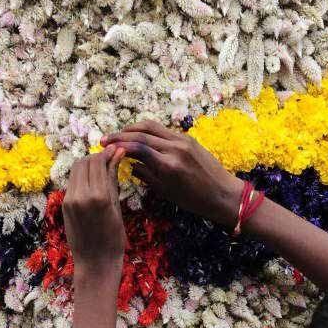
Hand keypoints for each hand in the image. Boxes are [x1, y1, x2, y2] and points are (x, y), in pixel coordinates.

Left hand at [62, 146, 125, 270]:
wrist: (95, 263)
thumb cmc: (114, 240)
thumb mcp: (117, 208)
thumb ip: (113, 179)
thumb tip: (117, 155)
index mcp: (98, 196)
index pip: (98, 162)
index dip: (107, 153)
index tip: (116, 151)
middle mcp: (80, 195)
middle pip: (84, 162)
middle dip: (96, 157)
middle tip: (109, 160)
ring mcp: (69, 200)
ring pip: (76, 170)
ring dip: (88, 166)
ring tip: (101, 171)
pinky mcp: (65, 205)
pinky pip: (73, 183)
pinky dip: (82, 178)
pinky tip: (93, 183)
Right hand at [101, 120, 242, 228]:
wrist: (223, 194)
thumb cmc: (194, 200)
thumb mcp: (166, 192)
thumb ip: (146, 175)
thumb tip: (129, 163)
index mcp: (168, 165)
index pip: (137, 147)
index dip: (118, 145)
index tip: (104, 146)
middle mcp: (174, 148)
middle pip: (141, 132)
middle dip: (121, 134)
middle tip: (106, 139)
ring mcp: (182, 140)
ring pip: (152, 126)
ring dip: (133, 128)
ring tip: (120, 135)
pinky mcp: (188, 138)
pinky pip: (163, 130)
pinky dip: (148, 131)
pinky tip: (140, 138)